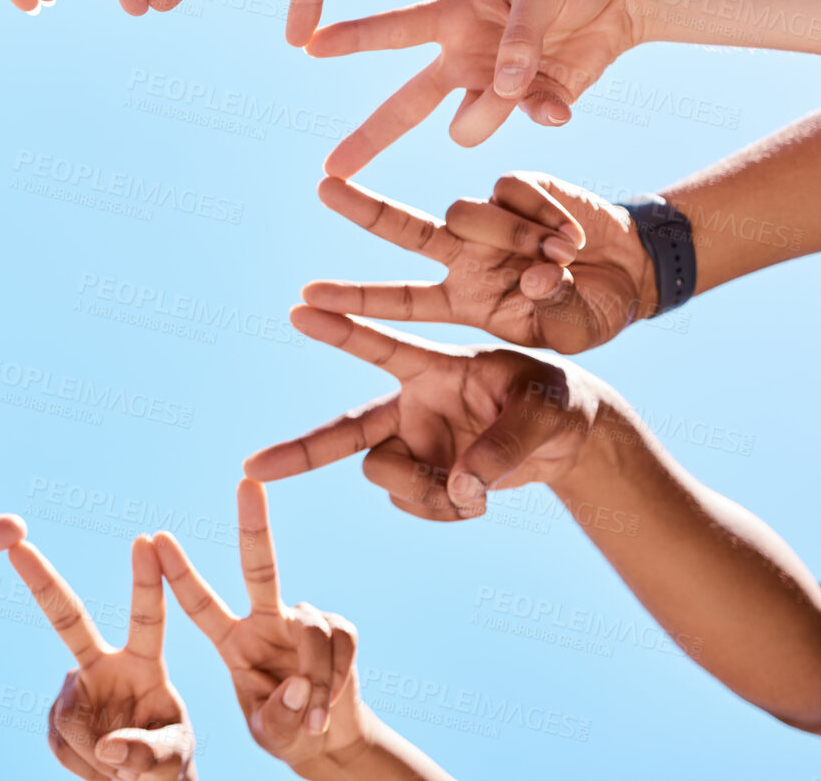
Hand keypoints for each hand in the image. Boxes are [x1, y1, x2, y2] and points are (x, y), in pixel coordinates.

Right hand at [10, 538, 195, 779]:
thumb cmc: (168, 764)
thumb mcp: (173, 760)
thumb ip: (150, 755)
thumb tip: (108, 746)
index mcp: (146, 665)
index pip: (148, 619)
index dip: (147, 581)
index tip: (146, 540)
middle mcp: (106, 665)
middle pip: (69, 622)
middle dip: (43, 583)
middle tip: (18, 547)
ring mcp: (76, 688)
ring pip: (70, 722)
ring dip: (94, 757)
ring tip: (120, 768)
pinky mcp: (58, 716)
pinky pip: (60, 742)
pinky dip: (80, 766)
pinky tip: (99, 765)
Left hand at [156, 481, 367, 771]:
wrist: (328, 740)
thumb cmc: (284, 731)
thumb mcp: (268, 733)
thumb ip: (276, 717)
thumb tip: (299, 685)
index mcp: (231, 642)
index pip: (199, 603)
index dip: (178, 573)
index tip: (155, 538)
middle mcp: (265, 620)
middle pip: (259, 566)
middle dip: (253, 524)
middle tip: (248, 482)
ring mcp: (303, 620)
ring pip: (311, 629)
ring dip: (315, 677)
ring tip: (311, 717)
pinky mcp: (338, 628)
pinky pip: (340, 642)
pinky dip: (337, 677)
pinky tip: (327, 705)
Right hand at [247, 310, 611, 517]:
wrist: (569, 438)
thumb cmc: (556, 402)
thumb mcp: (542, 412)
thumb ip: (503, 445)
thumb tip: (461, 490)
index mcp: (434, 368)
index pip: (379, 346)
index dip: (341, 329)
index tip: (299, 308)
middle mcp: (412, 406)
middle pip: (346, 433)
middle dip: (299, 451)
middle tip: (252, 469)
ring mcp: (415, 446)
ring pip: (385, 479)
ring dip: (423, 495)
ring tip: (475, 493)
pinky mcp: (425, 480)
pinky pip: (413, 506)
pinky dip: (444, 512)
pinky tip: (476, 500)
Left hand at [302, 174, 657, 353]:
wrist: (634, 273)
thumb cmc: (591, 313)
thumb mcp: (570, 332)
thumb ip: (549, 313)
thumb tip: (534, 280)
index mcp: (462, 300)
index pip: (398, 301)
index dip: (353, 303)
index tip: (303, 301)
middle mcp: (464, 256)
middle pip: (401, 230)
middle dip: (362, 209)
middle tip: (323, 186)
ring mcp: (490, 219)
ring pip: (467, 212)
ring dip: (511, 237)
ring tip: (565, 257)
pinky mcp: (520, 186)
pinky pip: (512, 190)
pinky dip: (544, 214)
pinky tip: (576, 234)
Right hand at [310, 0, 640, 168]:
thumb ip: (519, 37)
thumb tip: (503, 88)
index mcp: (453, 17)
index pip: (393, 31)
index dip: (352, 38)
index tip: (308, 44)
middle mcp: (463, 59)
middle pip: (404, 106)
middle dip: (368, 138)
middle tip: (332, 171)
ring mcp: (496, 87)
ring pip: (470, 125)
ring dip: (493, 112)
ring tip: (527, 84)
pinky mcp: (534, 104)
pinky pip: (527, 122)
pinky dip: (546, 114)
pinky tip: (561, 103)